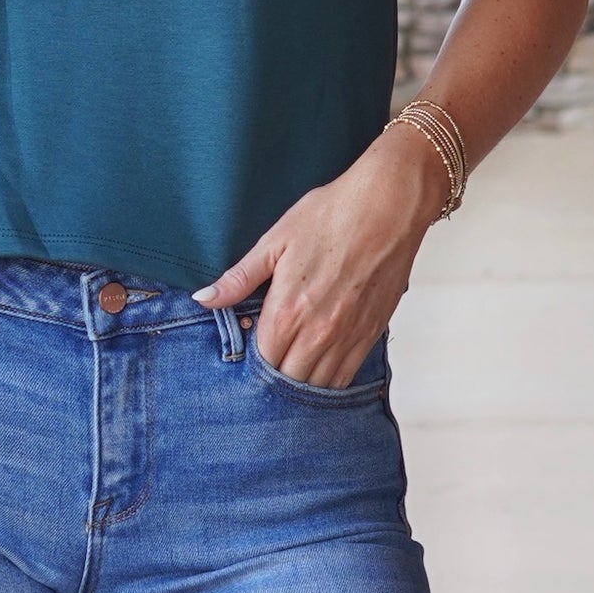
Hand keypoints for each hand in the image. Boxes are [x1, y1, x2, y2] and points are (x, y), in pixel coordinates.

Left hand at [191, 124, 450, 387]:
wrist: (390, 205)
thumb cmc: (332, 215)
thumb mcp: (276, 240)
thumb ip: (239, 278)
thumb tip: (204, 299)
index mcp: (289, 310)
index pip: (261, 361)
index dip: (251, 359)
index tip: (248, 345)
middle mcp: (319, 333)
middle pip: (288, 380)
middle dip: (274, 374)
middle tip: (268, 353)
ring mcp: (349, 337)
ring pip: (318, 386)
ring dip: (301, 380)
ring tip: (291, 361)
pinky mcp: (372, 334)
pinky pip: (346, 377)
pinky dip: (329, 379)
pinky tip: (319, 363)